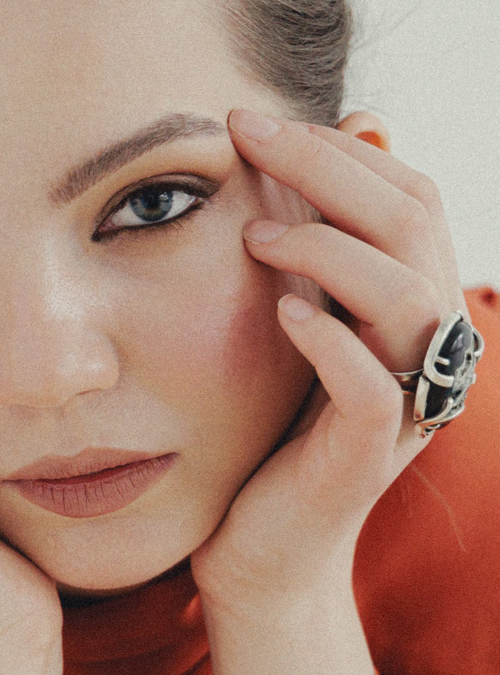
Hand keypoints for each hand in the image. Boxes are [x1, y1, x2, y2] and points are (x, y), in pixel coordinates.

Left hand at [193, 111, 464, 608]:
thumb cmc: (269, 434)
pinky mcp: (367, 455)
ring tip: (253, 237)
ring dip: (330, 249)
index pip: (407, 197)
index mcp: (417, 305)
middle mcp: (428, 345)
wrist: (260, 554)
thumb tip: (357, 127)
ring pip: (409, 294)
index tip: (255, 120)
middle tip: (245, 137)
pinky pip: (372, 386)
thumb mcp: (297, 323)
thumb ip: (324, 243)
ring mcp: (406, 401)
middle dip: (328, 169)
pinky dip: (331, 339)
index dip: (340, 149)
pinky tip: (282, 314)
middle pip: (413, 226)